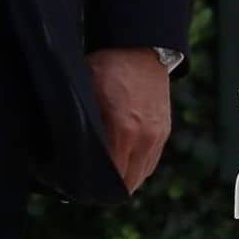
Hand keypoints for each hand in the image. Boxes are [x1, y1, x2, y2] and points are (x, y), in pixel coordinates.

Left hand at [86, 48, 171, 192]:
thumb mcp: (87, 95)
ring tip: (107, 181)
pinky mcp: (165, 131)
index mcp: (124, 130)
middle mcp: (145, 138)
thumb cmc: (108, 68)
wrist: (141, 49)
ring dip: (126, 181)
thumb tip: (73, 154)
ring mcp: (158, 135)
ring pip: (142, 175)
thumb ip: (85, 127)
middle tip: (90, 190)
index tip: (79, 190)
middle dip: (110, 190)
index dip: (95, 187)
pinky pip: (151, 162)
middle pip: (129, 183)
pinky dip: (138, 168)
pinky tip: (124, 166)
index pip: (111, 177)